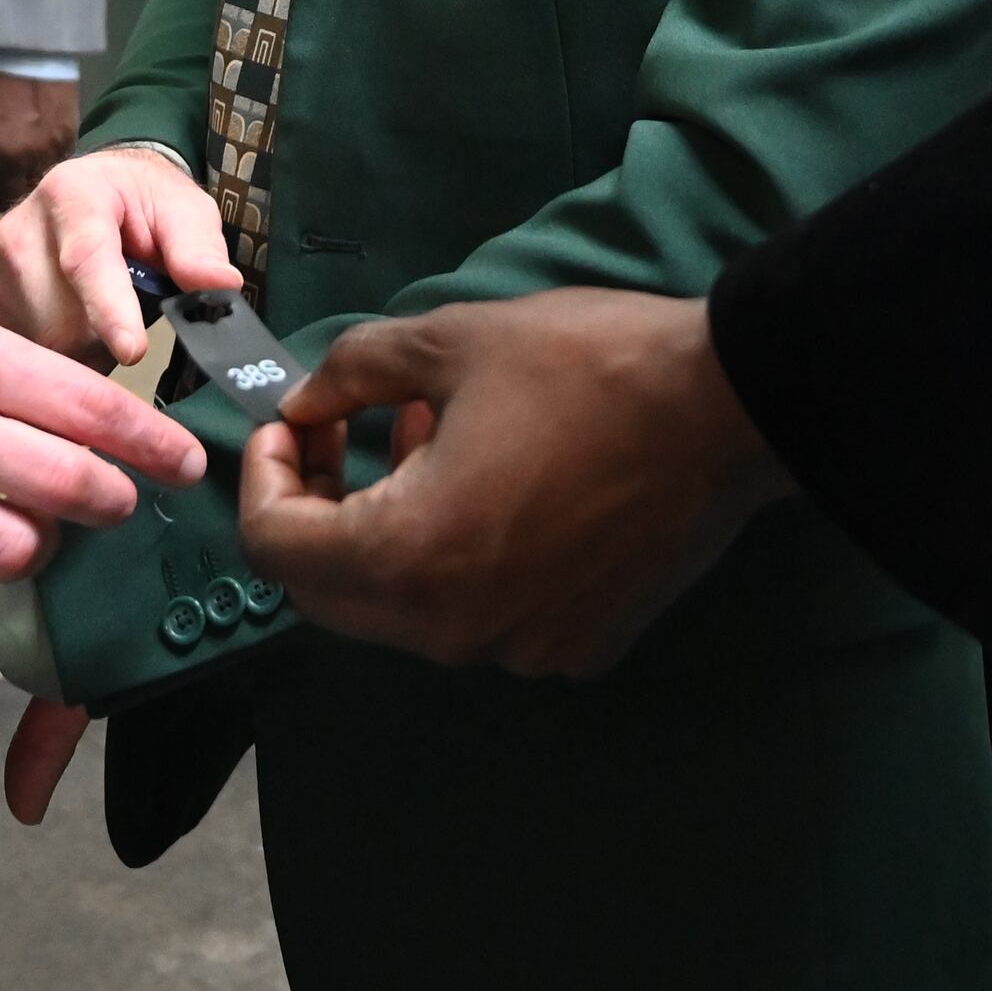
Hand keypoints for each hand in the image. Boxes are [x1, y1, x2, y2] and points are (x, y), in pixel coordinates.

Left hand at [0, 67, 79, 215]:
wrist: (23, 50)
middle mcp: (11, 159)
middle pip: (8, 203)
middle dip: (3, 193)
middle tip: (2, 178)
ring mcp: (42, 152)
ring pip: (35, 188)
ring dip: (27, 180)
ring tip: (24, 163)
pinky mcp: (66, 140)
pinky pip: (56, 167)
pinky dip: (48, 163)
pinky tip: (42, 147)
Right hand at [0, 147, 243, 366]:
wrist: (103, 193)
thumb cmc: (147, 204)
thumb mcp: (185, 210)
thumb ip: (198, 247)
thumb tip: (221, 285)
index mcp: (72, 193)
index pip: (87, 257)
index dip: (109, 308)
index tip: (133, 351)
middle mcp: (22, 229)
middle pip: (63, 317)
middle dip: (105, 338)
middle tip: (135, 329)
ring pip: (45, 344)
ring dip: (85, 352)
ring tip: (105, 323)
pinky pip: (29, 355)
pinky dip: (61, 358)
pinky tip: (79, 333)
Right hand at [0, 305, 204, 620]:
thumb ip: (19, 371)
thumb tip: (108, 413)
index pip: (89, 405)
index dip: (153, 443)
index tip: (187, 463)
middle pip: (68, 485)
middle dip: (112, 503)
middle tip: (114, 503)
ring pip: (18, 551)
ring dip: (38, 548)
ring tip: (22, 526)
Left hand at [232, 289, 790, 678]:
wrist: (729, 410)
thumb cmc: (586, 368)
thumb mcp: (449, 341)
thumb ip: (351, 374)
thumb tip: (301, 405)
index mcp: (411, 557)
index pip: (277, 548)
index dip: (262, 477)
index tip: (288, 424)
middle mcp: (455, 629)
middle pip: (331, 593)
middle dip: (315, 510)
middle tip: (338, 433)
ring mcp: (520, 649)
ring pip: (405, 608)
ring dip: (387, 528)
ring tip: (425, 435)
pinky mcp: (575, 648)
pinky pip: (479, 616)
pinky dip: (459, 559)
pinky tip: (496, 483)